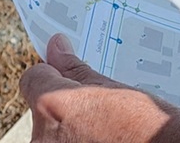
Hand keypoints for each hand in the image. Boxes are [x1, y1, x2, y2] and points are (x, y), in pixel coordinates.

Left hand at [19, 33, 179, 142]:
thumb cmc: (146, 123)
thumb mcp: (111, 87)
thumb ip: (75, 70)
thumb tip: (55, 47)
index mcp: (51, 105)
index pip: (33, 79)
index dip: (53, 75)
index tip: (71, 79)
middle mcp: (43, 137)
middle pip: (43, 110)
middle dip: (66, 108)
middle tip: (101, 111)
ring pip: (53, 134)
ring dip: (72, 131)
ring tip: (107, 132)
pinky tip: (105, 141)